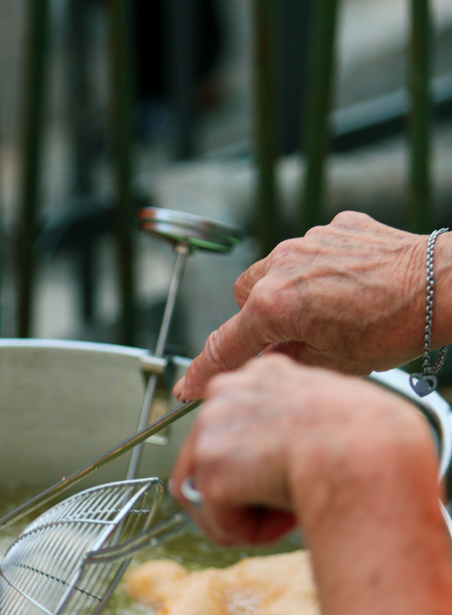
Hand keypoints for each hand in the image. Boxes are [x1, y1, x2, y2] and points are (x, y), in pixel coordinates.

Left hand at [170, 354, 428, 545]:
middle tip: (279, 508)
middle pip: (208, 459)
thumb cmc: (367, 436)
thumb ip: (296, 428)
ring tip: (285, 518)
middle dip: (239, 493)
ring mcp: (213, 427)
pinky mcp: (211, 467)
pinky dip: (250, 532)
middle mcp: (226, 392)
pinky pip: (221, 520)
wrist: (366, 447)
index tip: (273, 478)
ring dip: (245, 515)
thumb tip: (279, 460)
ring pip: (211, 493)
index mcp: (262, 374)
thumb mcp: (330, 416)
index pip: (234, 422)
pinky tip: (283, 522)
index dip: (252, 460)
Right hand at [173, 212, 441, 400]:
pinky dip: (317, 271)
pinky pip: (309, 252)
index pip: (223, 346)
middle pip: (243, 300)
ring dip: (284, 294)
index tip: (188, 387)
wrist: (439, 286)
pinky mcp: (333, 227)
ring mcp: (307, 241)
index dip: (201, 373)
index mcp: (273, 306)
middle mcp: (280, 266)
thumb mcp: (330, 364)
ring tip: (324, 312)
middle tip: (287, 342)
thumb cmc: (392, 328)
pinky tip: (347, 289)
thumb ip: (285, 360)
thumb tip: (267, 362)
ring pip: (272, 272)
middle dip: (257, 322)